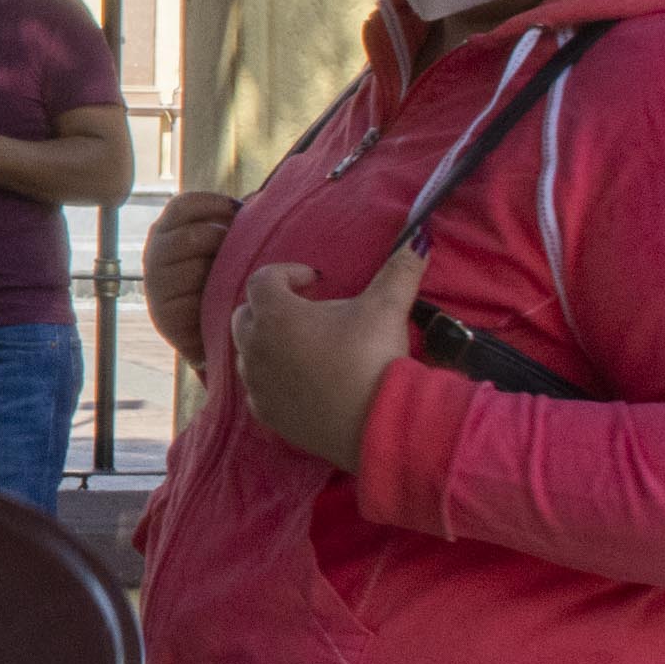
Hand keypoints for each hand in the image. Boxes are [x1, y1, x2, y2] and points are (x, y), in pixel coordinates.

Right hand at [142, 192, 238, 367]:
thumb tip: (260, 198)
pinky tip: (228, 301)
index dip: (214, 204)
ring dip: (222, 273)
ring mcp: (156, 286)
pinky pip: (195, 301)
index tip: (241, 211)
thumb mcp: (219, 246)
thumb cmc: (217, 281)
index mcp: (165, 231)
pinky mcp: (164, 315)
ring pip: (196, 269)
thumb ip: (232, 222)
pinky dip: (215, 300)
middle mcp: (153, 254)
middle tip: (245, 253)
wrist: (205, 334)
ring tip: (239, 279)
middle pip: (191, 236)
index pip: (182, 206)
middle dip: (223, 243)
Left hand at [226, 238, 426, 470]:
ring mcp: (256, 384)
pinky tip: (300, 379)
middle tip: (307, 310)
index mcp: (275, 315)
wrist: (378, 424)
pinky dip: (271, 378)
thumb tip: (418, 239)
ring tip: (305, 344)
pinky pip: (256, 388)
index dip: (288, 273)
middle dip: (271, 306)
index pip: (262, 279)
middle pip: (246, 314)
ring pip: (247, 352)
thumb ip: (398, 269)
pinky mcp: (266, 414)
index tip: (316, 281)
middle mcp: (255, 347)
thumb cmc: (374, 358)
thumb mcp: (387, 307)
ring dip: (268, 342)